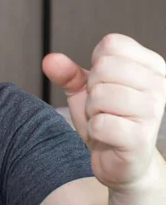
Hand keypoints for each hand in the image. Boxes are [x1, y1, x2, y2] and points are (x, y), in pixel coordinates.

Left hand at [43, 33, 165, 191]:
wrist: (120, 160)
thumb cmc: (108, 119)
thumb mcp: (84, 90)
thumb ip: (67, 72)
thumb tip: (50, 60)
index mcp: (151, 66)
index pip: (111, 44)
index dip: (96, 64)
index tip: (104, 84)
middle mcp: (159, 85)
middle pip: (104, 67)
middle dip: (92, 89)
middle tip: (102, 106)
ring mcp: (153, 112)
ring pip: (101, 95)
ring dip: (92, 110)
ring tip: (104, 119)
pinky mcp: (141, 139)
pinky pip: (100, 123)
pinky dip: (94, 129)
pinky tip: (107, 135)